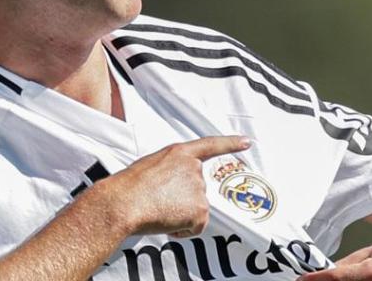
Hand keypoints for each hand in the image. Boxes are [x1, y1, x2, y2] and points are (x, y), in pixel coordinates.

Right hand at [98, 135, 249, 237]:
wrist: (125, 203)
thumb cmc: (129, 186)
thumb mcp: (149, 166)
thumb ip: (167, 171)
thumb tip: (169, 188)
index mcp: (179, 153)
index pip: (210, 145)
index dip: (230, 143)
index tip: (246, 142)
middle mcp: (193, 168)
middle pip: (196, 189)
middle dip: (181, 199)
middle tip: (159, 201)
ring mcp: (198, 189)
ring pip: (195, 209)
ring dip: (180, 214)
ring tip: (159, 210)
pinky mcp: (200, 209)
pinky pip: (196, 226)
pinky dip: (183, 229)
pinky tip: (167, 223)